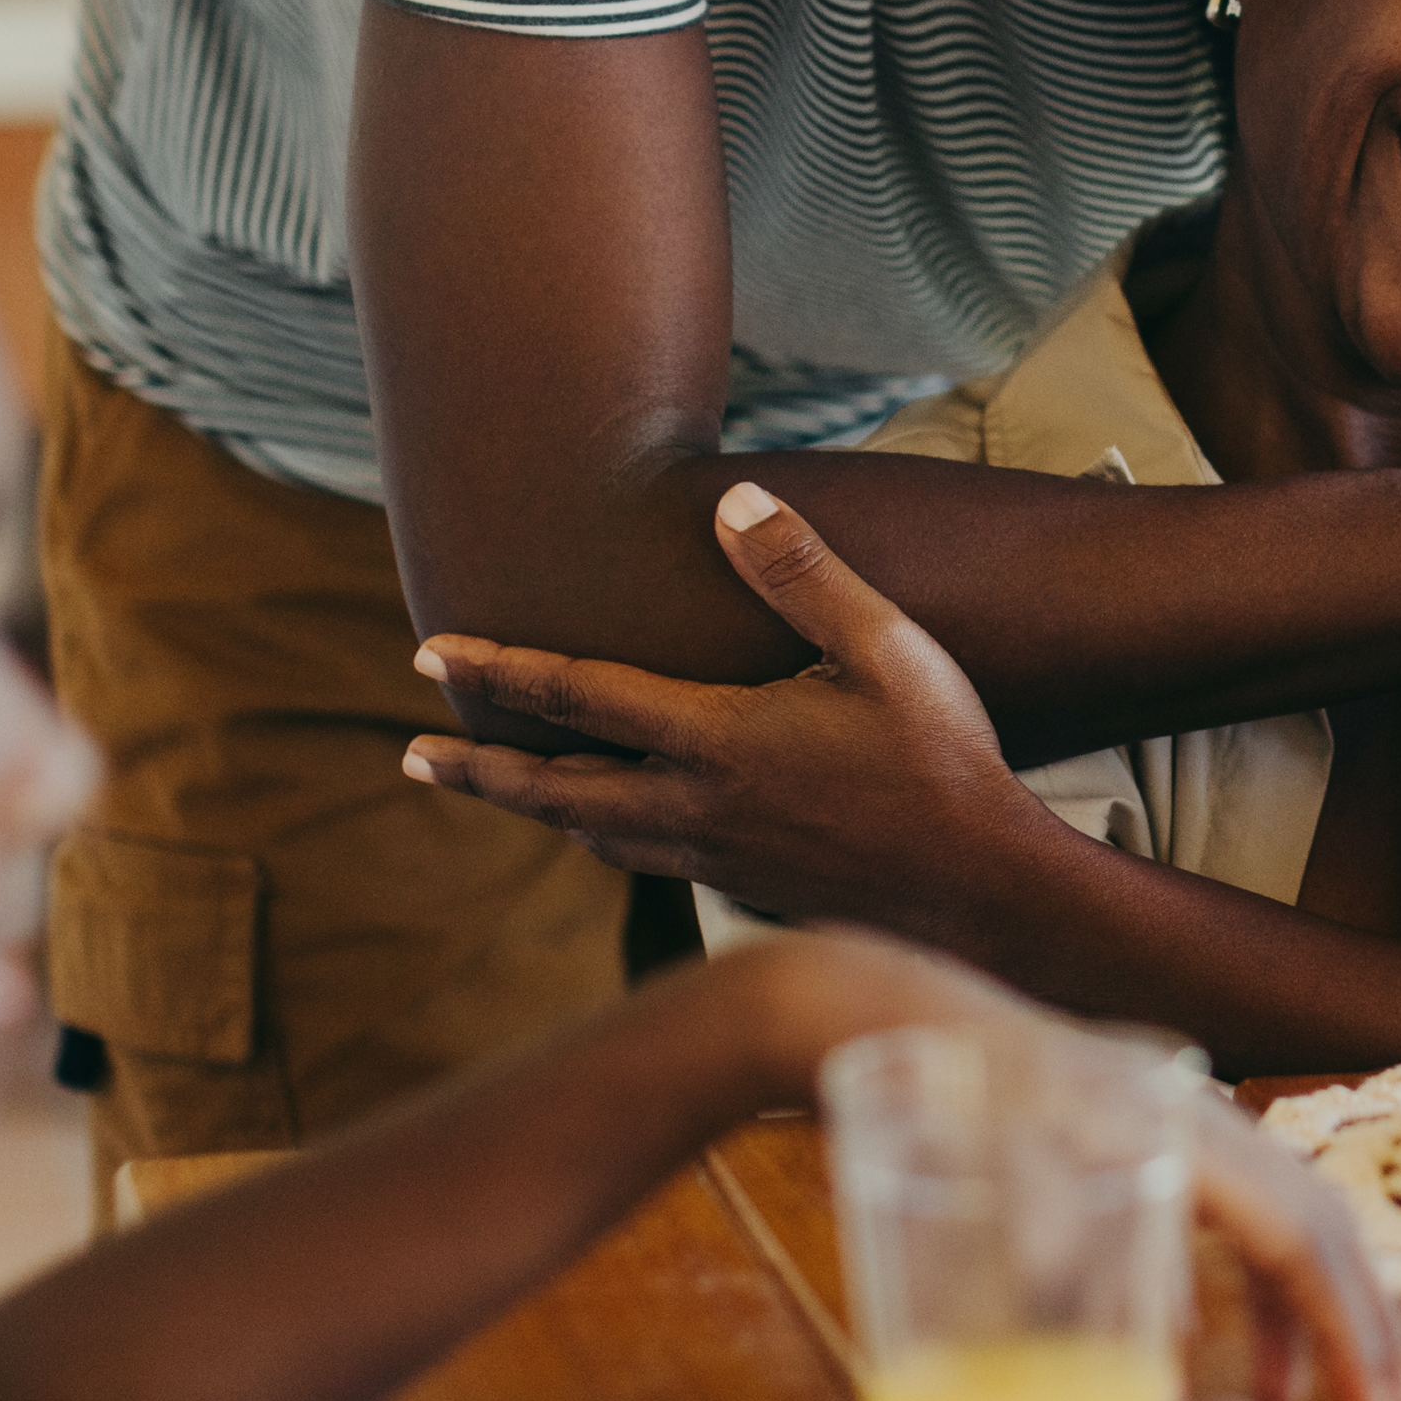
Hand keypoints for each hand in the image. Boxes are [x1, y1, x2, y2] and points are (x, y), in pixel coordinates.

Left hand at [407, 496, 1400, 1400]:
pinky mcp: (748, 894)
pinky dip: (610, 839)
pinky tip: (620, 833)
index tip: (427, 652)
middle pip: (555, 790)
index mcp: (717, 740)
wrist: (985, 895)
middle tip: (414, 757)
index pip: (576, 697)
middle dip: (477, 771)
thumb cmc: (946, 762)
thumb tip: (728, 505)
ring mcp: (719, 862)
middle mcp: (697, 809)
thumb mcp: (885, 647)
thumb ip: (802, 573)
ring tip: (502, 789)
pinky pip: (653, 863)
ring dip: (539, 808)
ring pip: (599, 836)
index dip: (495, 670)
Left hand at [719, 929, 1400, 1400]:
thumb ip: (1082, 1272)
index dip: (1346, 1329)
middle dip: (1357, 1323)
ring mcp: (1177, 1121)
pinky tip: (1205, 1344)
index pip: (1302, 1234)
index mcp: (1187, 1127)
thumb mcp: (1007, 1184)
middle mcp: (1201, 1117)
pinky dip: (1244, 1283)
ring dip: (1303, 1310)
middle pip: (1315, 1221)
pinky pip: (1230, 1212)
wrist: (896, 1017)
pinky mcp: (1142, 1135)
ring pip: (1281, 1217)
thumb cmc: (950, 1097)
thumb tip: (1157, 1372)